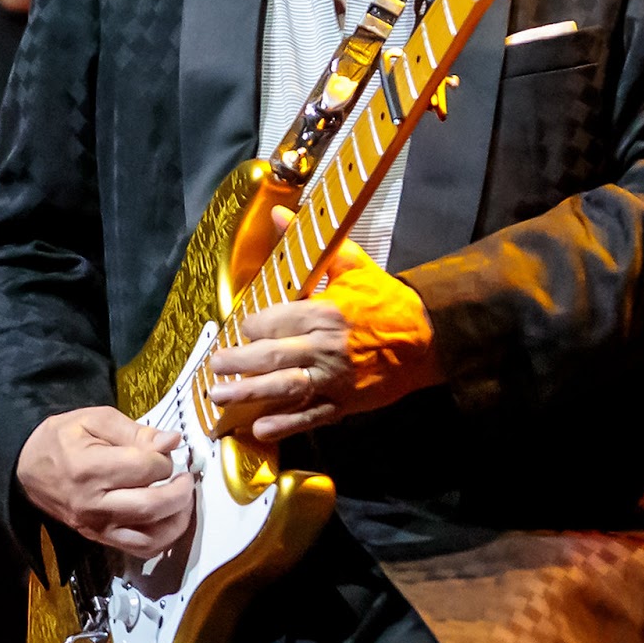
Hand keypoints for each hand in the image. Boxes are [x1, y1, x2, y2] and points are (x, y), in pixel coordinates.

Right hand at [17, 406, 191, 556]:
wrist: (26, 468)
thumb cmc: (61, 439)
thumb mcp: (94, 420)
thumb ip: (135, 431)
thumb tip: (172, 441)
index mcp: (90, 468)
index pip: (145, 469)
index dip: (165, 458)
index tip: (166, 448)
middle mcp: (94, 504)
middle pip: (151, 506)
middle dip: (180, 492)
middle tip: (186, 477)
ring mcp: (97, 527)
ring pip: (150, 536)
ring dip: (178, 520)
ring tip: (183, 499)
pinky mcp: (100, 539)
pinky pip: (139, 549)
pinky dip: (163, 538)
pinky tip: (169, 519)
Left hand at [208, 207, 440, 440]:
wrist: (430, 338)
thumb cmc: (386, 300)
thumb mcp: (352, 265)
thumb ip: (310, 244)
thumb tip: (277, 212)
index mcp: (325, 311)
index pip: (274, 321)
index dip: (251, 326)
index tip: (240, 329)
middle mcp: (325, 347)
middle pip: (271, 356)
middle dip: (237, 362)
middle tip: (213, 367)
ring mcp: (335, 379)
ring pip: (284, 388)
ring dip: (248, 393)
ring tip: (219, 397)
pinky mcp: (345, 403)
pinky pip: (310, 416)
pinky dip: (285, 424)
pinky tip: (260, 429)